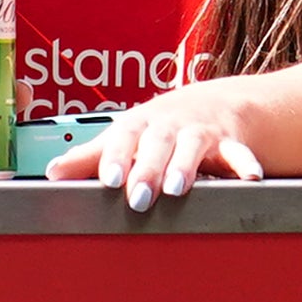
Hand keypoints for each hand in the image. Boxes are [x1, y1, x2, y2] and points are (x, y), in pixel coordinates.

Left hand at [62, 79, 267, 204]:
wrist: (212, 104)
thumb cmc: (156, 128)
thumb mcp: (124, 138)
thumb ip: (89, 158)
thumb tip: (52, 173)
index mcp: (139, 125)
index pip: (123, 138)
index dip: (115, 157)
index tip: (107, 179)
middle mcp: (168, 125)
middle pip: (156, 144)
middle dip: (147, 169)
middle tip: (138, 197)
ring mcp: (200, 132)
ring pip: (193, 146)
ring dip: (185, 165)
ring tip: (177, 189)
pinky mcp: (229, 143)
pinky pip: (239, 153)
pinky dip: (245, 163)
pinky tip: (250, 178)